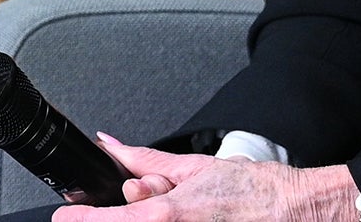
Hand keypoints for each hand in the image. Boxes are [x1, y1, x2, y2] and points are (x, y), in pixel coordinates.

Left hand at [50, 137, 360, 221]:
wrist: (298, 211)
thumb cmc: (256, 193)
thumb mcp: (195, 170)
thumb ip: (148, 161)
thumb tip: (112, 146)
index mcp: (166, 216)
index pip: (109, 221)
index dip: (81, 219)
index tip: (63, 217)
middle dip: (134, 210)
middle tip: (160, 196)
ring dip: (153, 215)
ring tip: (193, 210)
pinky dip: (173, 220)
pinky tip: (202, 214)